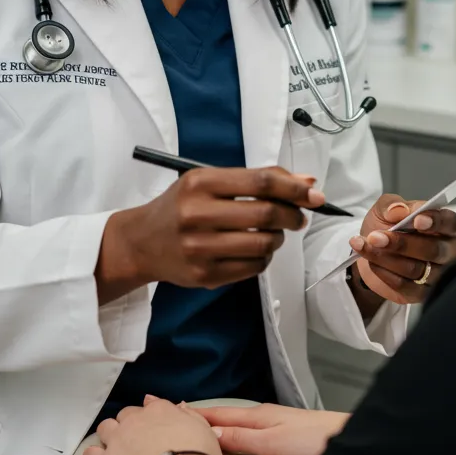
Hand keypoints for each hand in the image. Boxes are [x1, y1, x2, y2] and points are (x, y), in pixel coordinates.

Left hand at [84, 397, 221, 454]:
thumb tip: (178, 405)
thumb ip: (187, 414)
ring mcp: (118, 440)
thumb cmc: (198, 454)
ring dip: (110, 434)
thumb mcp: (202, 427)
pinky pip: (90, 454)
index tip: (152, 426)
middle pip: (125, 415)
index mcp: (160, 409)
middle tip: (137, 440)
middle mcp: (136, 419)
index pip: (149, 405)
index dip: (149, 416)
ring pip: (105, 428)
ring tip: (116, 447)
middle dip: (129, 424)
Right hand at [99, 167, 322, 295]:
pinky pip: (254, 268)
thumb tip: (307, 181)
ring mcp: (200, 248)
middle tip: (298, 216)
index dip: (295, 188)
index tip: (314, 194)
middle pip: (267, 214)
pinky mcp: (204, 275)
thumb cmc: (181, 206)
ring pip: (264, 244)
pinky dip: (264, 258)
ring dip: (279, 238)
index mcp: (200, 184)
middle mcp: (197, 214)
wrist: (141, 242)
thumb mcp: (209, 181)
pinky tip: (255, 250)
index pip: (261, 182)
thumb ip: (256, 179)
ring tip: (271, 232)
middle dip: (293, 215)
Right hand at [192, 403, 348, 454]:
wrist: (346, 439)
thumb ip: (242, 438)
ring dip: (219, 423)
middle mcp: (264, 415)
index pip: (220, 414)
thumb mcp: (271, 442)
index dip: (197, 413)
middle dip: (203, 416)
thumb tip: (212, 434)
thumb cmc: (314, 439)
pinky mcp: (284, 432)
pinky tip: (234, 435)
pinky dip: (235, 429)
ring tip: (200, 425)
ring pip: (238, 421)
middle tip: (180, 416)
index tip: (174, 410)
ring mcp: (274, 422)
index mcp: (258, 416)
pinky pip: (249, 428)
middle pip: (226, 416)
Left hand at [351, 194, 455, 303]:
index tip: (416, 220)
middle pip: (433, 250)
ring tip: (366, 246)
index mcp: (446, 226)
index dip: (435, 222)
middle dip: (402, 243)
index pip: (450, 223)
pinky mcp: (421, 294)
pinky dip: (384, 272)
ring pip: (416, 269)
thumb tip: (399, 210)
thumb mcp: (385, 208)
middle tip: (376, 237)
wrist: (369, 251)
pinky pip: (404, 286)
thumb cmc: (386, 225)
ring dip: (386, 257)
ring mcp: (437, 275)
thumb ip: (392, 205)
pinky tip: (371, 262)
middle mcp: (447, 251)